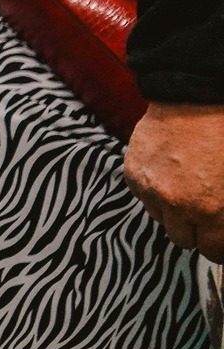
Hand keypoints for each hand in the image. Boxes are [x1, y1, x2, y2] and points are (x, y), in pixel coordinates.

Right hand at [126, 103, 223, 260]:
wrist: (197, 98)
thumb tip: (222, 224)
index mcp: (213, 211)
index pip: (213, 251)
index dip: (218, 245)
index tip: (218, 237)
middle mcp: (179, 205)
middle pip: (184, 241)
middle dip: (196, 231)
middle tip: (205, 213)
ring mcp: (152, 189)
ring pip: (161, 219)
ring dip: (173, 210)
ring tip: (187, 186)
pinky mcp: (133, 173)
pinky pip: (144, 195)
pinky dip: (156, 189)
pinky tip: (170, 171)